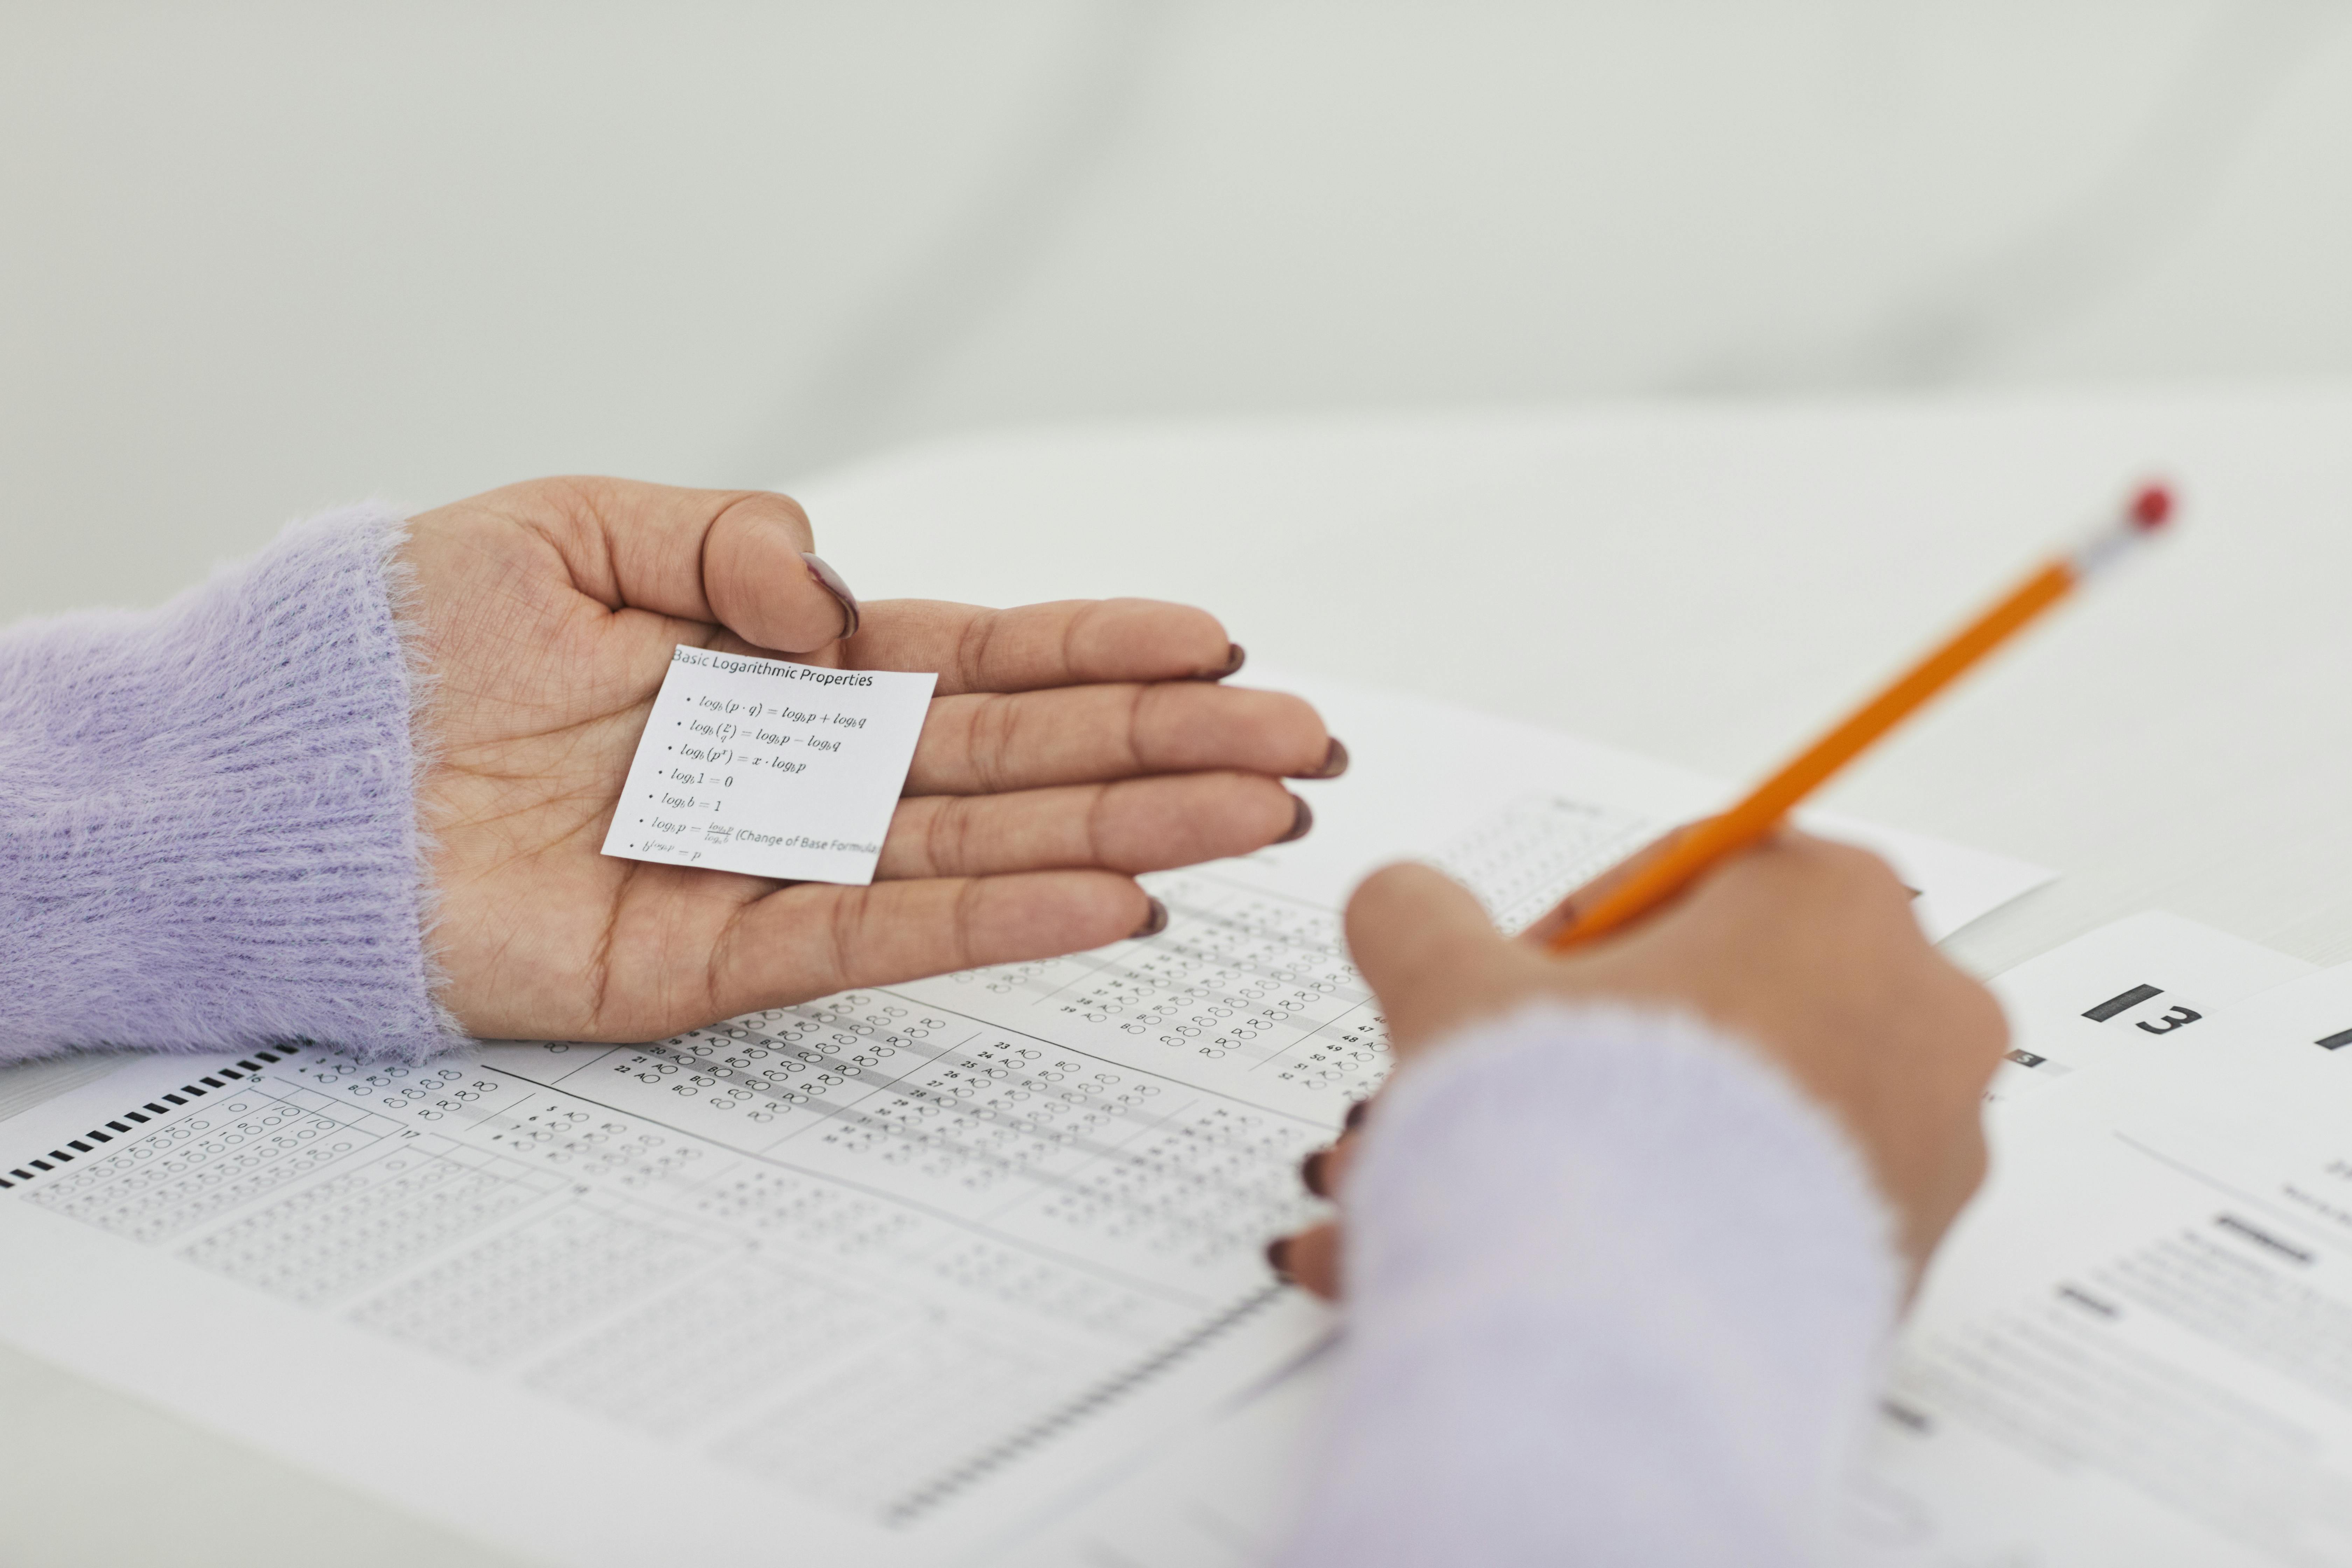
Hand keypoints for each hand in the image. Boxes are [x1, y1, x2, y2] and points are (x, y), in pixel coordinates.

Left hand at [405, 477, 1339, 1040]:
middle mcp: (800, 769)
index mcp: (781, 668)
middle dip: (1169, 752)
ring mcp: (769, 865)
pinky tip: (1106, 904)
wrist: (275, 772)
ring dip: (1126, 836)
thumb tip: (851, 604)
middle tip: (1305, 756)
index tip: (1224, 650)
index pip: (983, 657)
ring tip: (1256, 829)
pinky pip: (874, 934)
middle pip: (1020, 756)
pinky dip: (993, 920)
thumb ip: (732, 546)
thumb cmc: (402, 642)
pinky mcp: (709, 958)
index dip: (1105, 652)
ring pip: (982, 846)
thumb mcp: (575, 529)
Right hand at [1271, 833, 2006, 1295]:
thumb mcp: (1458, 987)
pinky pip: (1771, 1214)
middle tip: (1488, 1099)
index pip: (1688, 882)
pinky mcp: (1909, 1258)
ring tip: (1487, 1193)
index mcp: (1836, 902)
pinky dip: (1672, 1224)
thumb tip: (1405, 904)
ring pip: (1733, 1120)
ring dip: (1606, 1147)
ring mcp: (1933, 1143)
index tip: (1511, 995)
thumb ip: (1419, 917)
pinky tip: (1557, 1257)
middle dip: (1581, 1060)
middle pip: (1716, 1006)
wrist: (1638, 1344)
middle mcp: (1919, 1011)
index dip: (1570, 942)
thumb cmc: (1584, 1142)